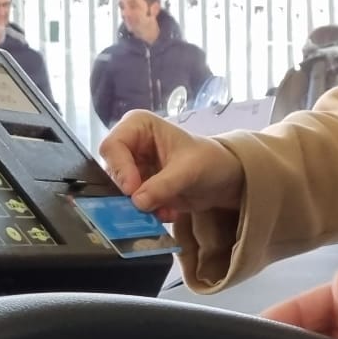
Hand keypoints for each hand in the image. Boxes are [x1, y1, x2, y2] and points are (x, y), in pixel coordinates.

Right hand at [98, 110, 243, 221]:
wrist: (225, 178)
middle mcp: (130, 145)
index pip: (112, 146)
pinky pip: (131, 204)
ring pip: (118, 192)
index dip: (120, 169)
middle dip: (129, 192)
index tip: (132, 190)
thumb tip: (137, 202)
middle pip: (112, 171)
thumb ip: (163, 185)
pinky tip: (169, 212)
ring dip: (140, 206)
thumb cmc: (210, 161)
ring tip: (164, 210)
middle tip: (147, 206)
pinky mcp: (138, 188)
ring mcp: (132, 168)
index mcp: (138, 126)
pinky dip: (148, 212)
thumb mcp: (190, 170)